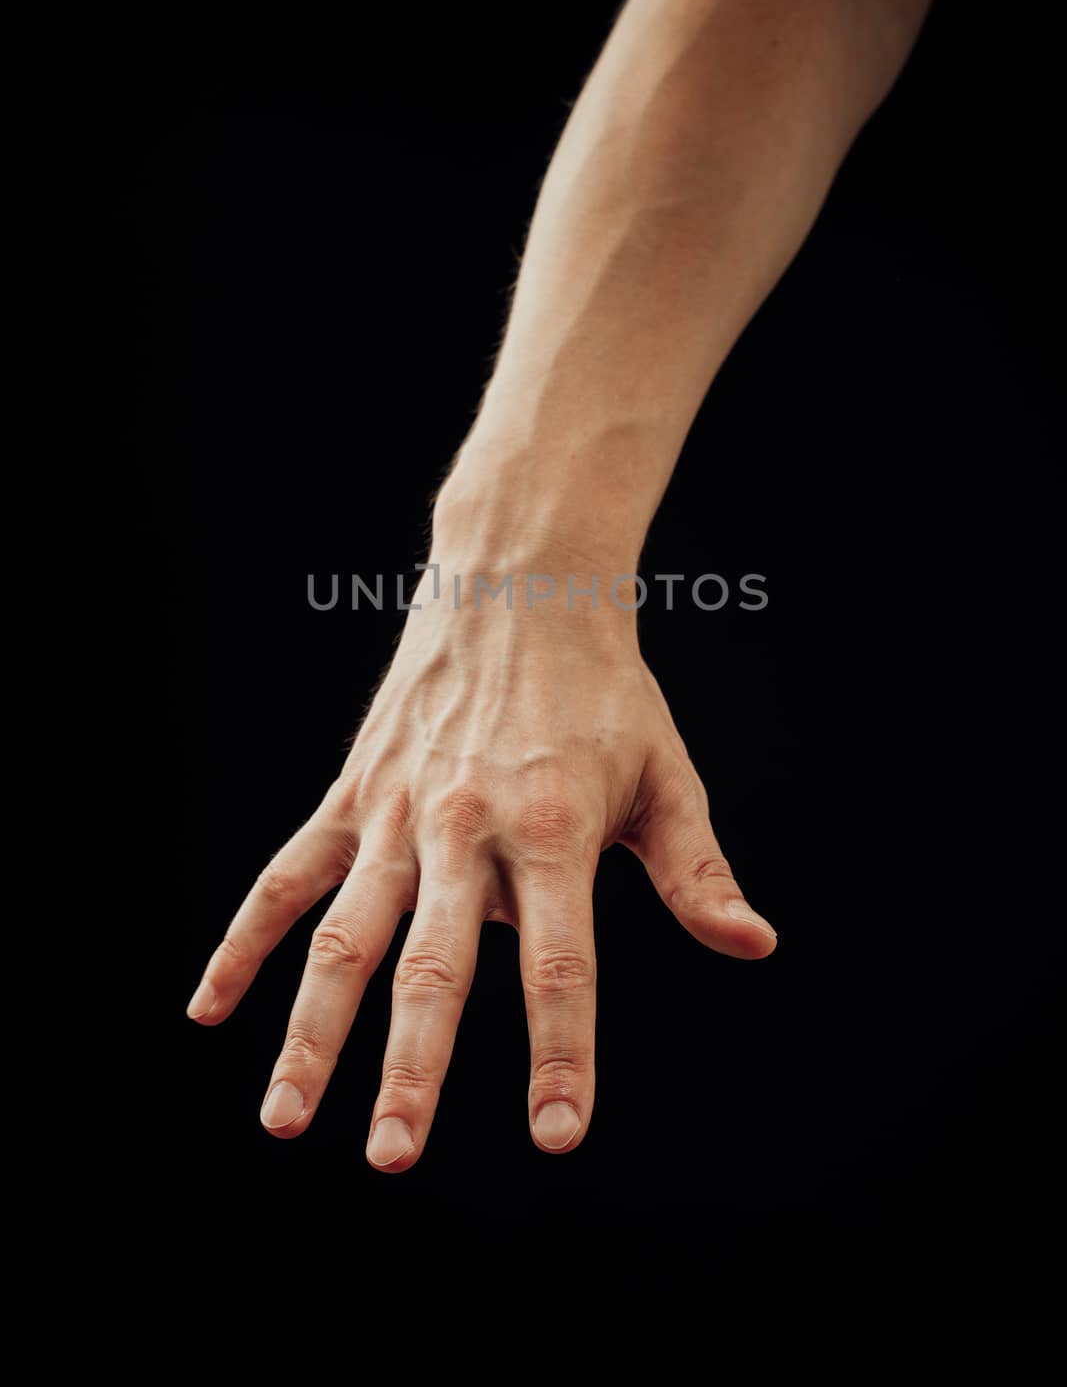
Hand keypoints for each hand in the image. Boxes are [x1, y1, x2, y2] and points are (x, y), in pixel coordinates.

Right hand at [185, 550, 776, 1170]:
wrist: (519, 585)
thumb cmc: (603, 691)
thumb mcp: (665, 773)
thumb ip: (695, 871)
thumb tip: (754, 945)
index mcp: (555, 830)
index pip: (561, 963)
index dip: (561, 1051)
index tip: (559, 1136)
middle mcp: (467, 828)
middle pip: (433, 965)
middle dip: (411, 1068)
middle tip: (389, 1159)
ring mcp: (398, 813)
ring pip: (344, 937)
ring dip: (311, 1031)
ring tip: (282, 1121)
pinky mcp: (352, 797)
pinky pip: (286, 877)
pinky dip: (244, 942)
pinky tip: (210, 1010)